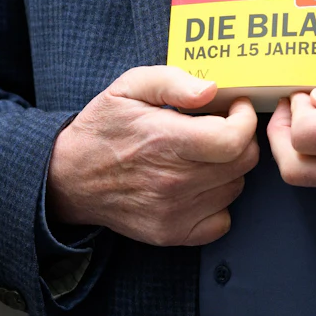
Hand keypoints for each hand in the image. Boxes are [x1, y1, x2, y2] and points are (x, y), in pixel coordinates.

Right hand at [47, 67, 258, 245]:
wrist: (70, 177)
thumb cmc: (104, 127)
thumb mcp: (130, 86)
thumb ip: (173, 81)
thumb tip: (211, 90)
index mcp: (165, 140)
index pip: (234, 140)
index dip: (245, 120)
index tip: (236, 108)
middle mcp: (172, 181)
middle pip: (242, 163)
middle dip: (240, 139)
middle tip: (221, 127)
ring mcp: (173, 212)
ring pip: (234, 188)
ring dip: (229, 168)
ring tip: (204, 154)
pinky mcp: (171, 233)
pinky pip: (222, 221)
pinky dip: (218, 202)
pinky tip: (199, 183)